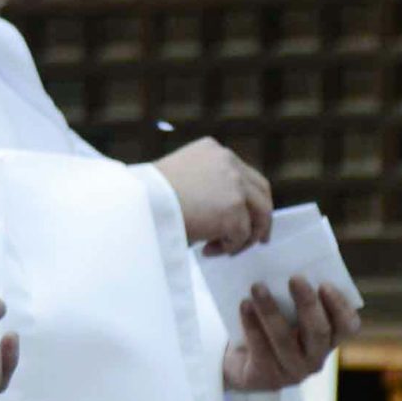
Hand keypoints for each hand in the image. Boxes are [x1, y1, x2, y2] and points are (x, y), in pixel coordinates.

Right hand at [151, 137, 273, 254]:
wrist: (139, 201)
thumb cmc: (151, 195)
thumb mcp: (183, 177)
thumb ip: (208, 185)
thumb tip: (226, 213)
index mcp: (214, 150)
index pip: (246, 176)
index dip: (251, 200)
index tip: (249, 217)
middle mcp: (229, 163)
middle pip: (262, 194)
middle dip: (261, 220)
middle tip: (257, 240)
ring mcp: (235, 185)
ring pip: (259, 217)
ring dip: (243, 238)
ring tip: (222, 250)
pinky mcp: (234, 209)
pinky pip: (241, 236)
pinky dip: (228, 247)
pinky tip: (207, 250)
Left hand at [223, 277, 359, 391]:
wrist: (238, 360)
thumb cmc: (268, 325)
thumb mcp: (285, 309)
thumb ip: (292, 293)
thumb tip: (286, 260)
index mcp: (327, 339)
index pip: (348, 326)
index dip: (339, 307)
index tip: (325, 284)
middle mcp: (315, 358)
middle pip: (318, 331)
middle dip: (307, 303)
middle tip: (295, 278)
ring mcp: (293, 371)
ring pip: (285, 340)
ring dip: (271, 311)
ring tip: (257, 287)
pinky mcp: (268, 378)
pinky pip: (261, 350)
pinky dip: (252, 325)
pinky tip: (244, 305)